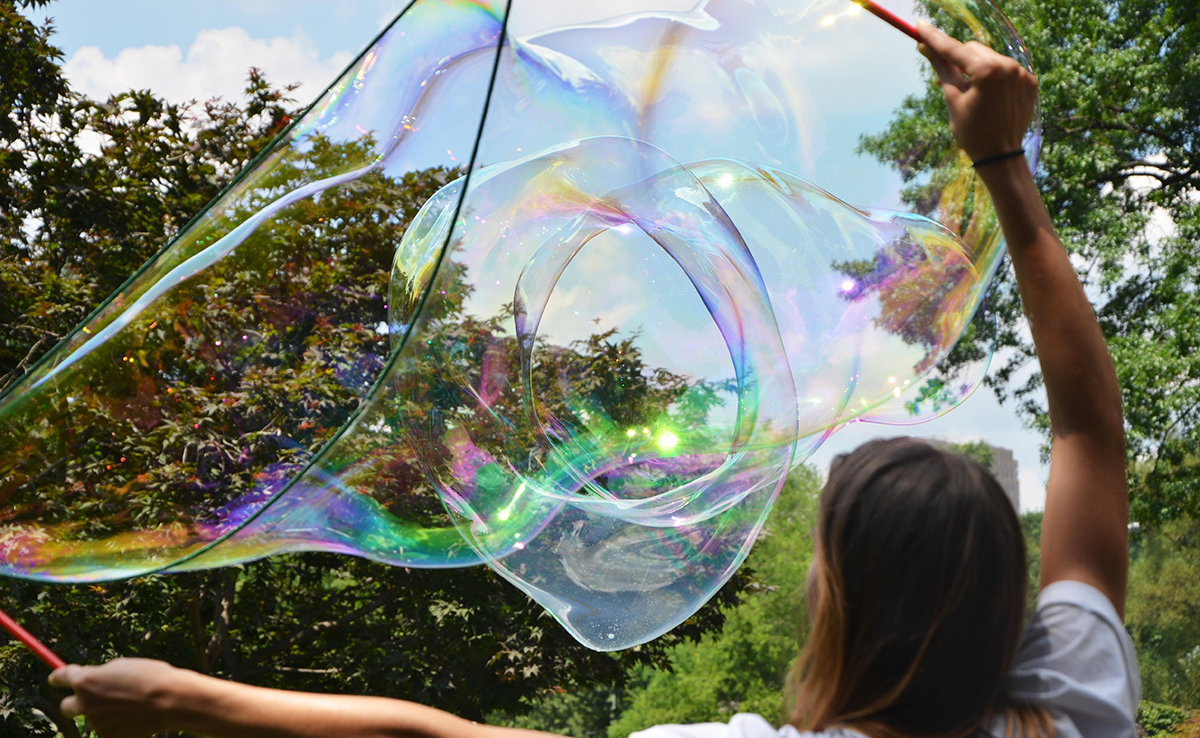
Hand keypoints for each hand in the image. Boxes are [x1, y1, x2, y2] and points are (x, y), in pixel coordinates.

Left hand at [49, 658, 185, 737]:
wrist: (168, 701)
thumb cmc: (150, 677)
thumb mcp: (122, 666)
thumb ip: (102, 674)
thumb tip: (95, 681)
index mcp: (85, 680)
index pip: (62, 677)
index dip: (58, 677)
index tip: (56, 678)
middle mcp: (84, 703)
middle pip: (66, 706)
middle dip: (74, 702)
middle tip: (88, 699)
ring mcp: (94, 722)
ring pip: (94, 717)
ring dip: (106, 711)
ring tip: (132, 704)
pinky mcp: (107, 737)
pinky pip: (108, 729)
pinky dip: (118, 724)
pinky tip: (135, 717)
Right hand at [916, 21, 1038, 162]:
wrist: (1001, 156)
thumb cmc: (972, 132)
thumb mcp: (953, 100)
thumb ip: (943, 70)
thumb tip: (926, 48)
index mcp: (988, 71)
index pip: (955, 50)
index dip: (935, 39)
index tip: (920, 27)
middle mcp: (1009, 66)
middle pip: (974, 50)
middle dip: (958, 59)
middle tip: (944, 78)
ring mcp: (1022, 73)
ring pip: (990, 58)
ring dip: (976, 68)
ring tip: (969, 92)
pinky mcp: (1029, 81)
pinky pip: (1006, 70)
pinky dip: (993, 76)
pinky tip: (987, 96)